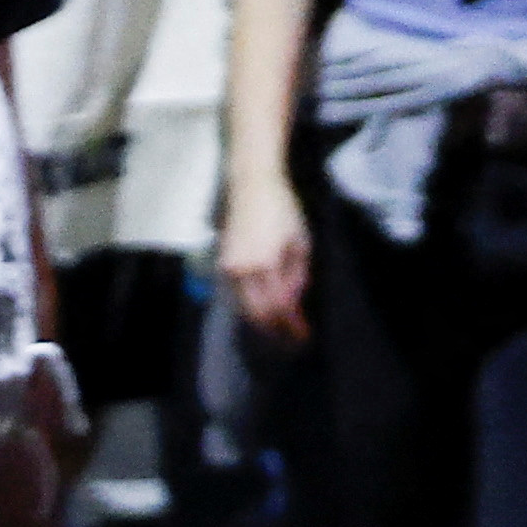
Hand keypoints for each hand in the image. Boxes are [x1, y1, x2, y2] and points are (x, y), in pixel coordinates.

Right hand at [219, 192, 313, 361]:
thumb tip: (293, 303)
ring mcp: (230, 267)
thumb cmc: (283, 210)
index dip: (291, 325)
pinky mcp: (223, 263)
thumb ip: (297, 276)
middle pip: (258, 313)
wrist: (252, 187)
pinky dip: (251, 306)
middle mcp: (244, 269)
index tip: (303, 337)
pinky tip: (264, 310)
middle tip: (291, 339)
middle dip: (276, 330)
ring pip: (245, 307)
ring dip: (263, 321)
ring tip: (280, 329)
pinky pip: (237, 295)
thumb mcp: (300, 241)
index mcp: (267, 263)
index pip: (279, 306)